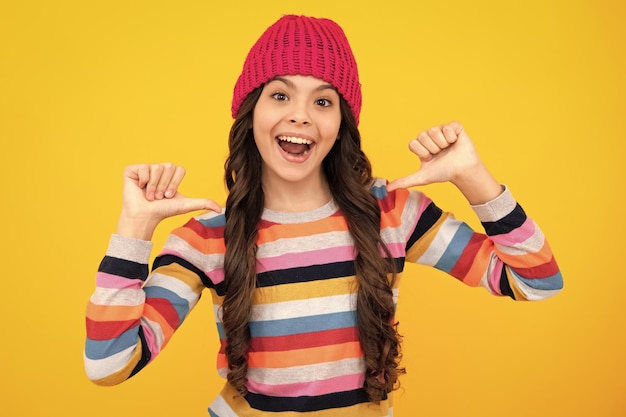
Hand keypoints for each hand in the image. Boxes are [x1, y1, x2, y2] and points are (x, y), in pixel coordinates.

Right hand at [116, 163, 221, 239]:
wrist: (145, 216)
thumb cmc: (163, 211)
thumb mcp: (185, 205)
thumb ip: (202, 203)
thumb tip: (220, 209)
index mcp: (170, 174)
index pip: (180, 169)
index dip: (175, 183)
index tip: (169, 196)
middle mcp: (159, 169)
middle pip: (169, 166)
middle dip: (165, 185)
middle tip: (158, 197)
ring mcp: (145, 168)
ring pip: (157, 167)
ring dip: (154, 186)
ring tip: (149, 195)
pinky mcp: (132, 169)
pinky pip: (143, 168)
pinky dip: (143, 181)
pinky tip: (139, 189)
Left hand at [387, 122, 501, 203]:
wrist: (462, 171)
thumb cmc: (444, 172)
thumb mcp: (422, 177)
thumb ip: (405, 181)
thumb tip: (388, 189)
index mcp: (421, 145)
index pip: (413, 143)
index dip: (422, 153)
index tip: (430, 159)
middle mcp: (430, 136)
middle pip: (423, 136)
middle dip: (432, 149)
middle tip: (440, 154)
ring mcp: (441, 130)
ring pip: (434, 131)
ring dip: (442, 144)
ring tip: (448, 149)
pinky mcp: (454, 126)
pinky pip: (447, 128)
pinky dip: (452, 138)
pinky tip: (455, 143)